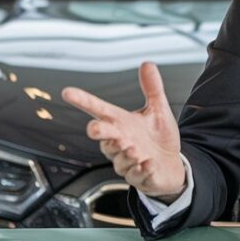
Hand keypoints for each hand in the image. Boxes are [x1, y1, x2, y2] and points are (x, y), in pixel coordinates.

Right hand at [62, 62, 185, 200]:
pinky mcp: (140, 176)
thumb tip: (147, 64)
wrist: (172, 165)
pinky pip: (137, 175)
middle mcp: (121, 142)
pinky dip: (142, 170)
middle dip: (99, 133)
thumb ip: (152, 89)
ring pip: (119, 158)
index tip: (68, 92)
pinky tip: (149, 164)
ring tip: (133, 149)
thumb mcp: (158, 110)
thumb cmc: (159, 138)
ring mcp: (128, 161)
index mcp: (122, 124)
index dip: (83, 101)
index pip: (99, 111)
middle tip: (96, 128)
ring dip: (124, 153)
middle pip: (103, 137)